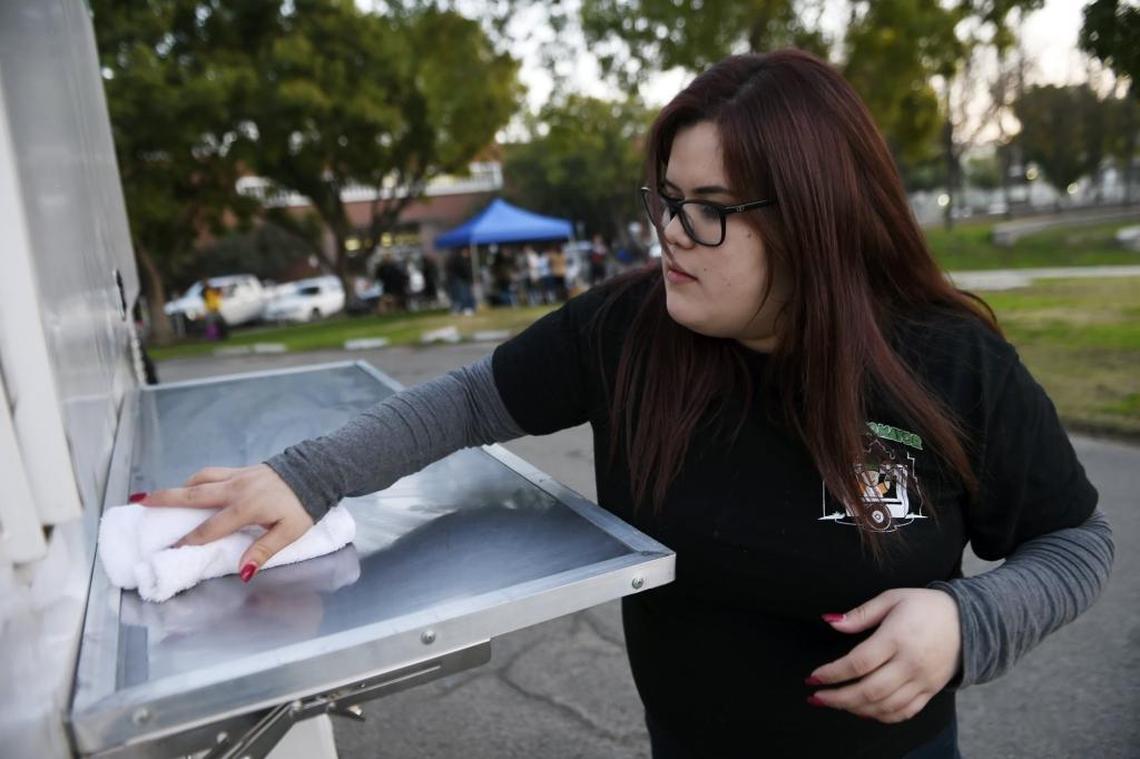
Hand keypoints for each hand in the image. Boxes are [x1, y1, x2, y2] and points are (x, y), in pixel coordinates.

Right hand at [135, 464, 313, 580]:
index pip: (210, 528)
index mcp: (246, 507)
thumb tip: (243, 571)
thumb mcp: (290, 532)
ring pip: (201, 480)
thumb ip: (264, 550)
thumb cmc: (306, 505)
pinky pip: (213, 473)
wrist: (318, 472)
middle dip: (165, 500)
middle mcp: (236, 489)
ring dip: (179, 488)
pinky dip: (198, 479)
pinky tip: (192, 485)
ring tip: (159, 496)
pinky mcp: (243, 469)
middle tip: (140, 503)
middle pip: (193, 495)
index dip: (189, 541)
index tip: (169, 551)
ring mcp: (238, 476)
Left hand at [805, 588, 960, 723]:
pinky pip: (904, 712)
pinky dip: (881, 716)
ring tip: (833, 703)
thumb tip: (830, 622)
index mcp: (897, 638)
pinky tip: (862, 711)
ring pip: (884, 706)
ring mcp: (922, 681)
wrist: (968, 622)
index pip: (858, 663)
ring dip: (854, 709)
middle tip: (815, 697)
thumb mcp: (892, 598)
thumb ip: (860, 614)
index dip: (832, 673)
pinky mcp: (930, 692)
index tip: (813, 677)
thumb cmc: (924, 606)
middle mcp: (910, 664)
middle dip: (837, 698)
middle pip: (869, 690)